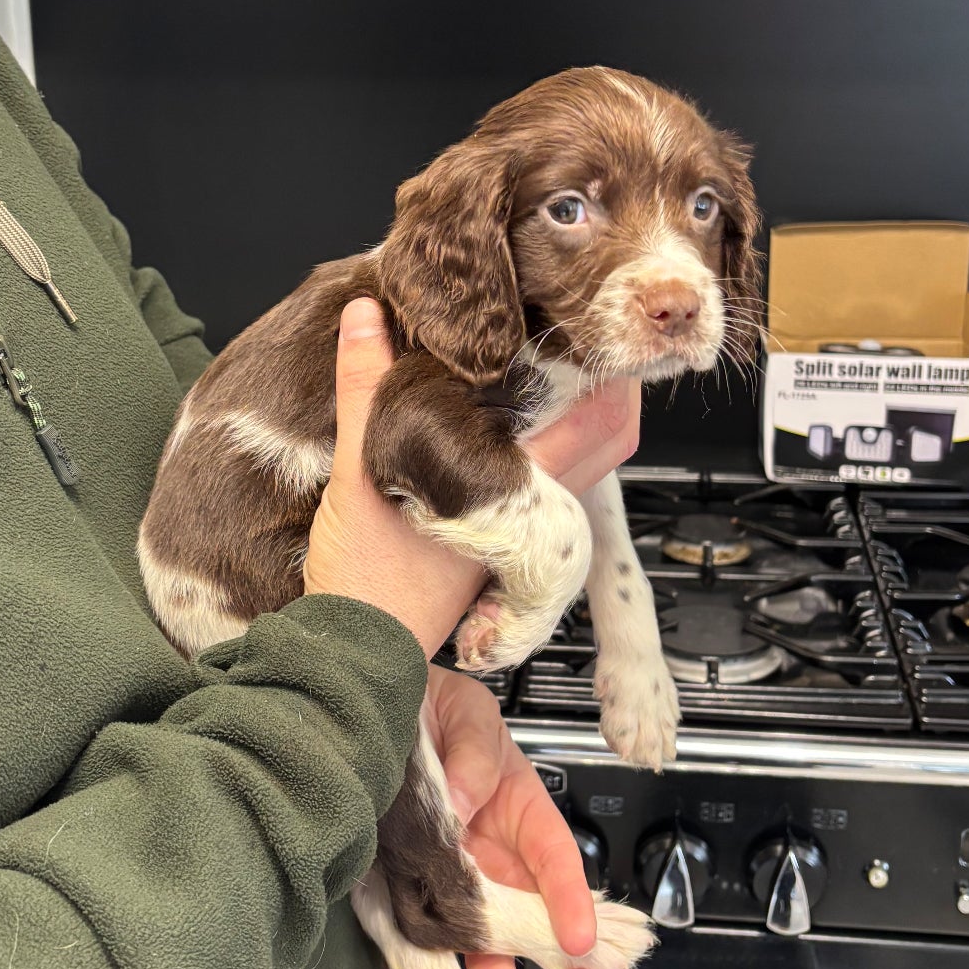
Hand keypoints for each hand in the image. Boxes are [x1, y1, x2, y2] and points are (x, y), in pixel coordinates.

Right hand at [303, 300, 639, 656]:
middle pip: (607, 442)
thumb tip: (366, 317)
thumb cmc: (369, 580)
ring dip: (580, 421)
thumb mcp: (360, 466)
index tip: (594, 326)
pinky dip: (544, 452)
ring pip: (581, 467)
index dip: (609, 369)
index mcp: (519, 487)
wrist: (357, 651)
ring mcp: (522, 533)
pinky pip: (546, 491)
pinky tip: (507, 430)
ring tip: (553, 373)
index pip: (598, 418)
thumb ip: (366, 386)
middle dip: (611, 391)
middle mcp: (534, 512)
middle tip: (589, 342)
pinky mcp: (499, 548)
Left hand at [386, 666, 604, 968]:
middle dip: (558, 964)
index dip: (572, 901)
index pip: (555, 858)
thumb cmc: (435, 705)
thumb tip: (471, 801)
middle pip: (529, 915)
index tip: (583, 939)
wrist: (375, 707)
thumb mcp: (466, 713)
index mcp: (518, 809)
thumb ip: (475, 750)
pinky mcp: (406, 889)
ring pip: (478, 939)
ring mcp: (450, 876)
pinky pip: (415, 938)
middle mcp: (490, 852)